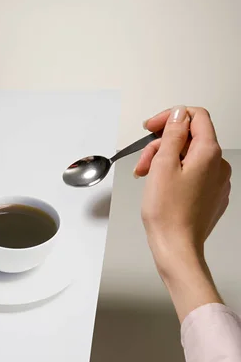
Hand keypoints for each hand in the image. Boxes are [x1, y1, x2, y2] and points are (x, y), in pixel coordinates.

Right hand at [134, 106, 230, 320]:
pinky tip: (160, 188)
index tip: (153, 127)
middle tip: (144, 163)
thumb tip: (179, 115)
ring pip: (190, 158)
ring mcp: (217, 182)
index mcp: (209, 153)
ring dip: (166, 162)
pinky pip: (194, 175)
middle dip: (163, 145)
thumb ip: (173, 134)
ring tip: (147, 178)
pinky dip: (176, 175)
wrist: (176, 247)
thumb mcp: (163, 164)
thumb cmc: (168, 213)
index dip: (171, 117)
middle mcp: (219, 165)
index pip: (196, 117)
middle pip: (190, 139)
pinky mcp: (211, 196)